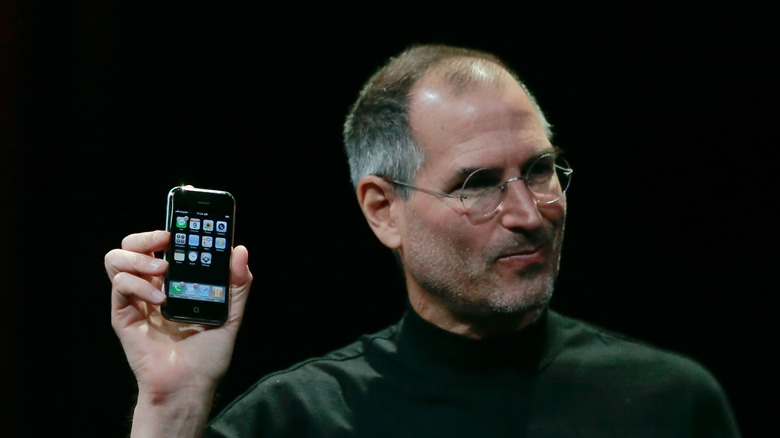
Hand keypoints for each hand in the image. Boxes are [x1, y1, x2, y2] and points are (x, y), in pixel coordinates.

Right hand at [105, 230, 251, 434]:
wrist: (190, 385)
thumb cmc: (208, 354)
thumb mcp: (231, 315)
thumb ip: (237, 284)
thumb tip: (240, 250)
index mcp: (177, 281)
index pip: (166, 244)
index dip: (171, 226)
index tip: (185, 215)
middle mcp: (153, 285)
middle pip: (134, 244)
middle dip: (147, 234)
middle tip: (167, 238)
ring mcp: (136, 299)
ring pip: (117, 258)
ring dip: (139, 257)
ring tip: (163, 270)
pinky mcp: (123, 314)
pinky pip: (119, 285)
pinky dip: (138, 285)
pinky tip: (159, 299)